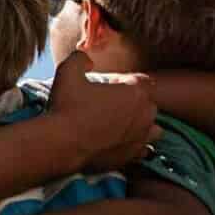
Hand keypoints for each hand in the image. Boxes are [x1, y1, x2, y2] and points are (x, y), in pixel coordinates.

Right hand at [45, 50, 159, 172]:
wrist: (62, 144)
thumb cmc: (67, 107)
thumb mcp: (68, 71)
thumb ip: (80, 59)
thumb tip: (87, 60)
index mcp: (135, 92)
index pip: (140, 81)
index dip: (123, 81)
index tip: (107, 86)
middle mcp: (144, 115)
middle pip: (147, 104)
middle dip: (133, 103)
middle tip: (108, 105)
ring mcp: (141, 138)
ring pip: (152, 128)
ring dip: (140, 124)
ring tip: (119, 124)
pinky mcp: (132, 156)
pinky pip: (143, 149)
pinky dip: (135, 145)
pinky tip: (119, 142)